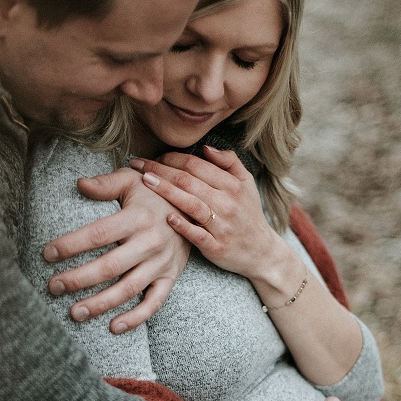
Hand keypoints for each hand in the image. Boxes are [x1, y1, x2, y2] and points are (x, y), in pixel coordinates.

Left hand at [42, 168, 189, 332]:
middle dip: (77, 279)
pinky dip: (135, 319)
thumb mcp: (132, 180)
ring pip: (127, 290)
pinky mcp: (170, 278)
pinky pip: (153, 304)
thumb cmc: (156, 193)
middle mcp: (150, 243)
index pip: (97, 235)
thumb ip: (106, 183)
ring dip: (99, 304)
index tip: (48, 254)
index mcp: (138, 218)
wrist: (194, 207)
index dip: (71, 245)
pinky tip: (113, 327)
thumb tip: (79, 184)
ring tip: (74, 313)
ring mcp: (161, 264)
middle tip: (53, 287)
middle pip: (108, 267)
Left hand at [130, 147, 288, 284]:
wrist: (262, 252)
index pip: (196, 165)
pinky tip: (167, 217)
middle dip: (160, 170)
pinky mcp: (216, 247)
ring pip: (190, 204)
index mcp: (231, 185)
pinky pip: (197, 235)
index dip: (173, 157)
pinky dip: (183, 226)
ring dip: (166, 191)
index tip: (154, 156)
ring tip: (145, 181)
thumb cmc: (248, 215)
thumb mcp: (247, 183)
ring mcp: (221, 226)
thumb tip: (206, 148)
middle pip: (188, 181)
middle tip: (138, 164)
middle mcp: (227, 203)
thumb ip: (229, 162)